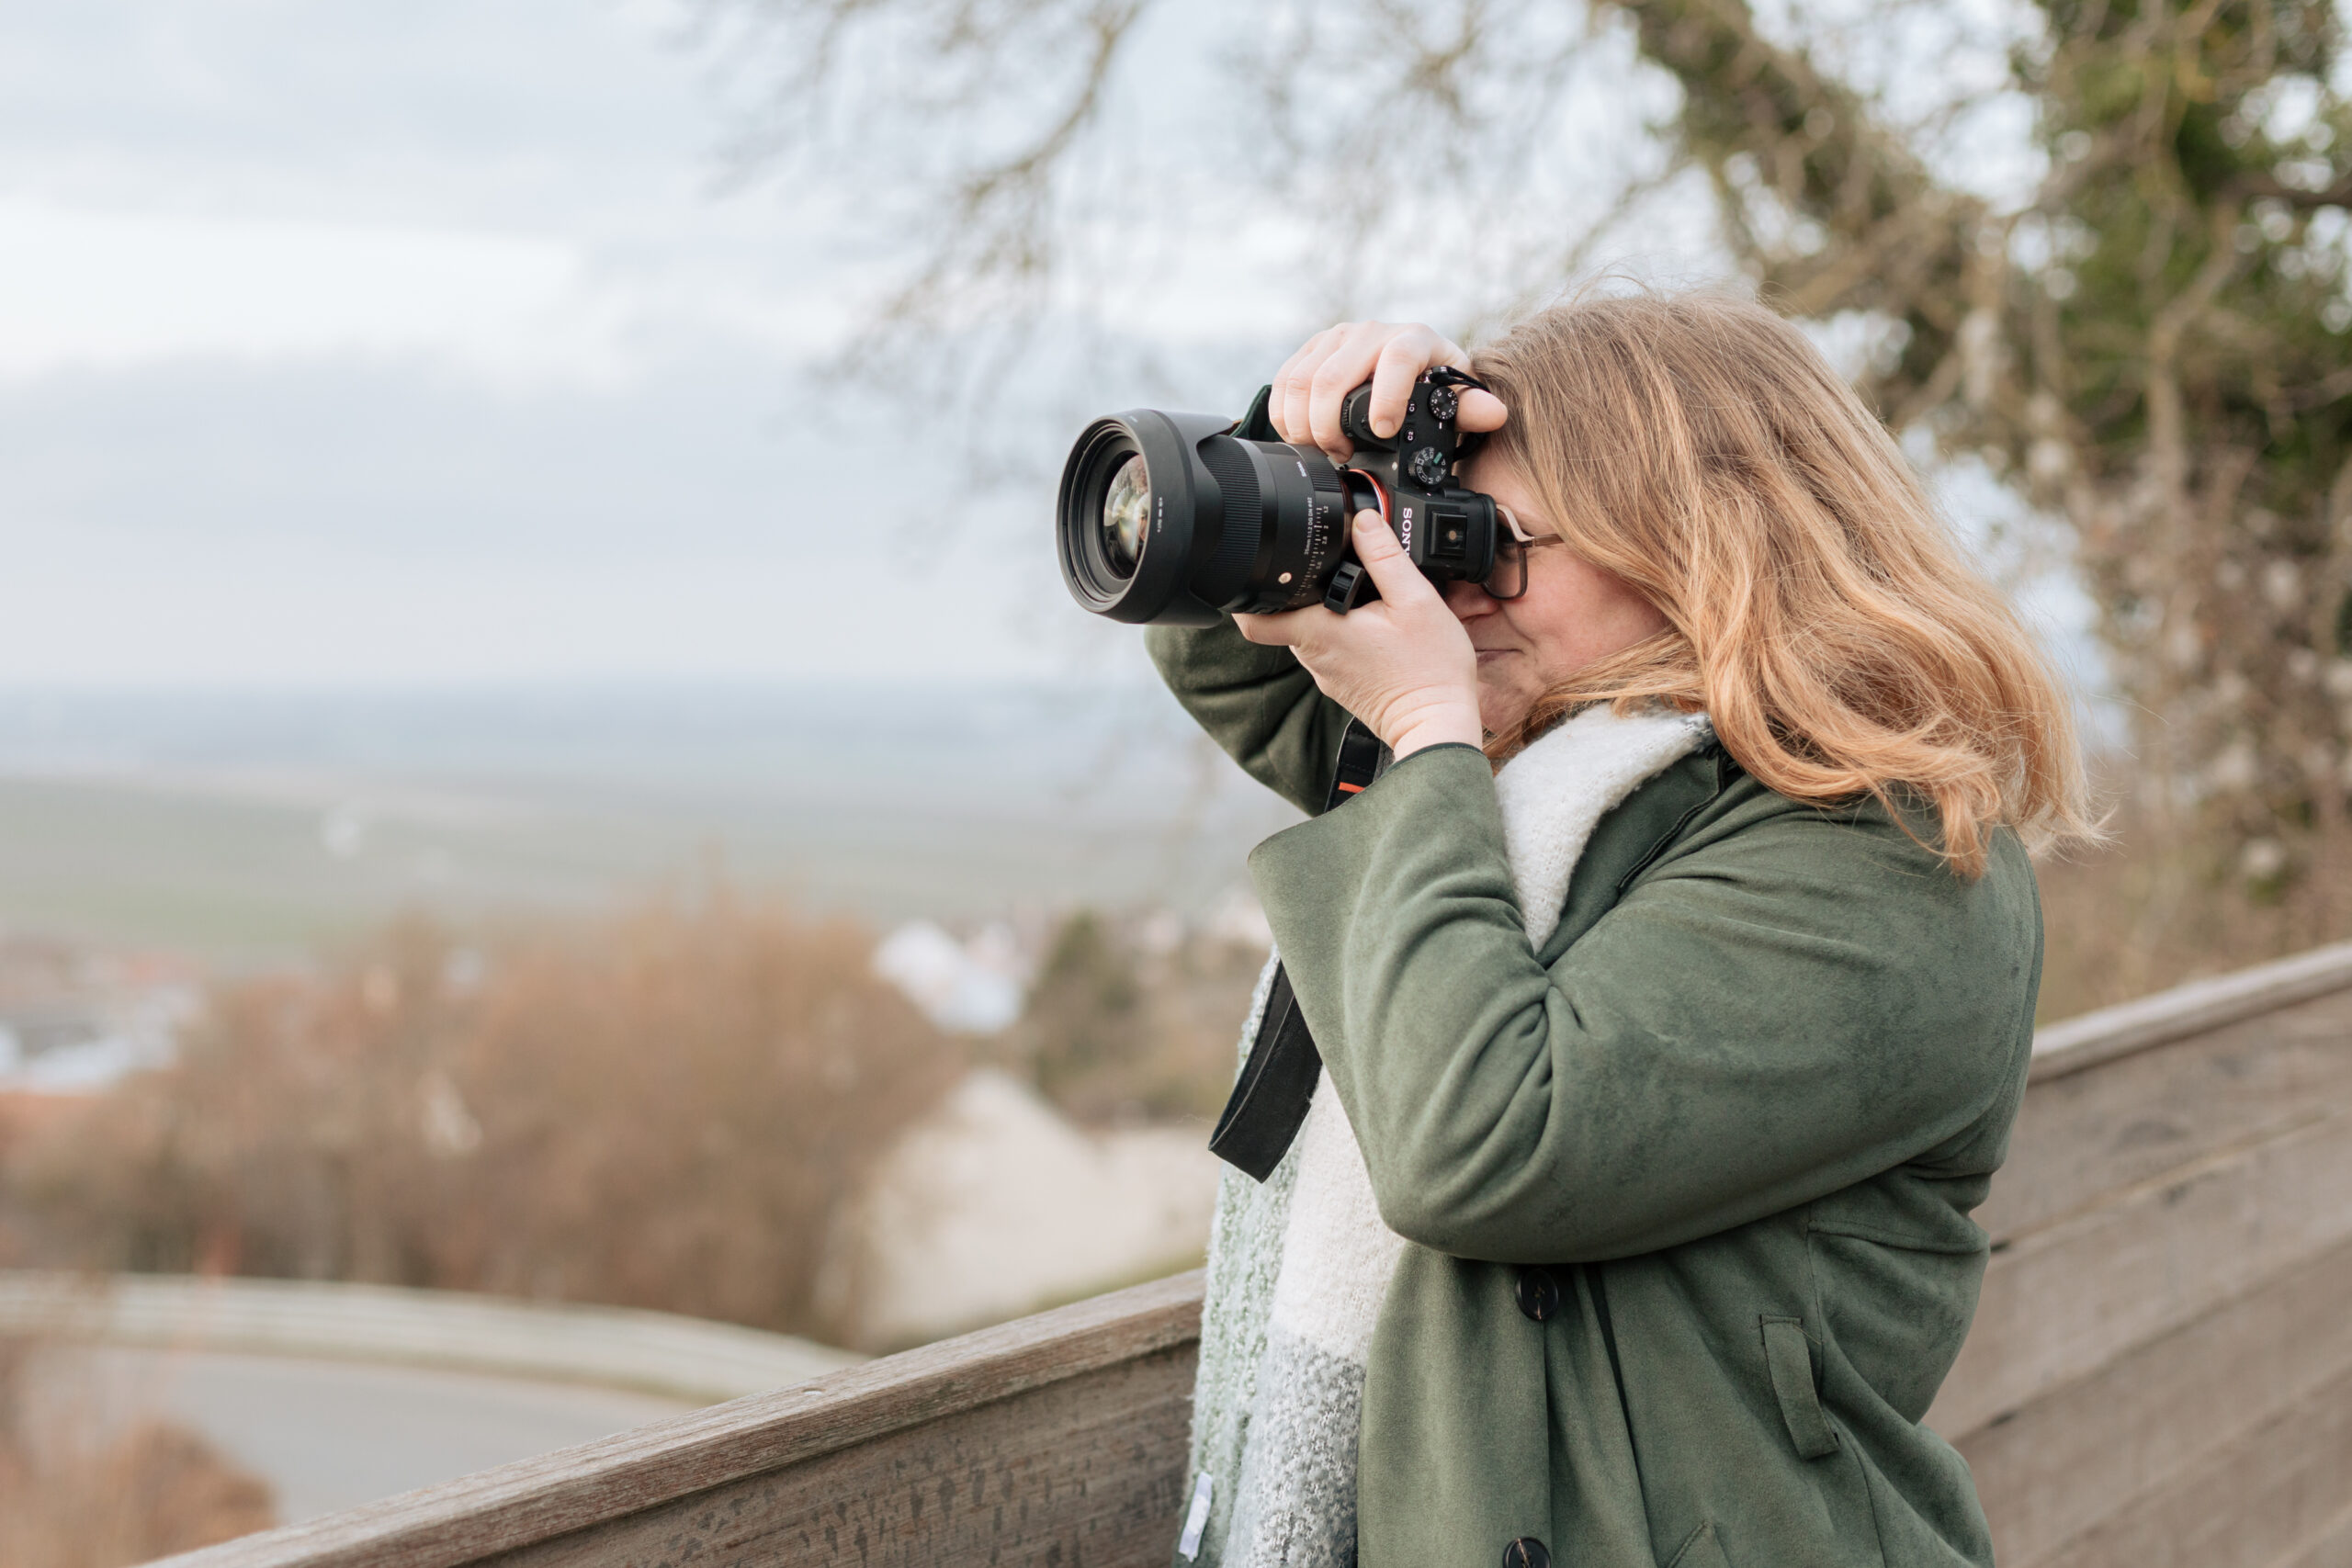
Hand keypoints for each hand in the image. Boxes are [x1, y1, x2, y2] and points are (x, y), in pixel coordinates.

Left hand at [1234, 511, 1483, 759]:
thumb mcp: (1416, 599)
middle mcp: (1314, 656)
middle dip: (1299, 591)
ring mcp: (1327, 674)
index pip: (1254, 619)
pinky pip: (1330, 650)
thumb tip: (1364, 520)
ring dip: (1324, 611)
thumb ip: (1385, 556)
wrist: (1439, 724)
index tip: (1256, 571)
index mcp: (1319, 631)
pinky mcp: (1343, 684)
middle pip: (1284, 617)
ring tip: (1358, 595)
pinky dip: (1341, 632)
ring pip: (1309, 632)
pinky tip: (1372, 625)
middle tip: (1326, 568)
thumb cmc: (1430, 669)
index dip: (1246, 595)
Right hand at [1270, 321, 1509, 461]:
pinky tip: (1300, 436)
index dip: (1386, 396)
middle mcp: (1371, 332)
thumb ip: (1470, 408)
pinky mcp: (1312, 349)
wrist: (1410, 368)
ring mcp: (1337, 338)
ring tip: (1321, 450)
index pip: (1396, 358)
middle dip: (1328, 425)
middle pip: (1333, 375)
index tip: (1383, 432)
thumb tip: (1493, 413)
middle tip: (1340, 455)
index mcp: (1413, 339)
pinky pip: (1285, 380)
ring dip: (1303, 424)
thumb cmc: (1433, 387)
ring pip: (1302, 379)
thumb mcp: (1456, 400)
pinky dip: (1285, 414)